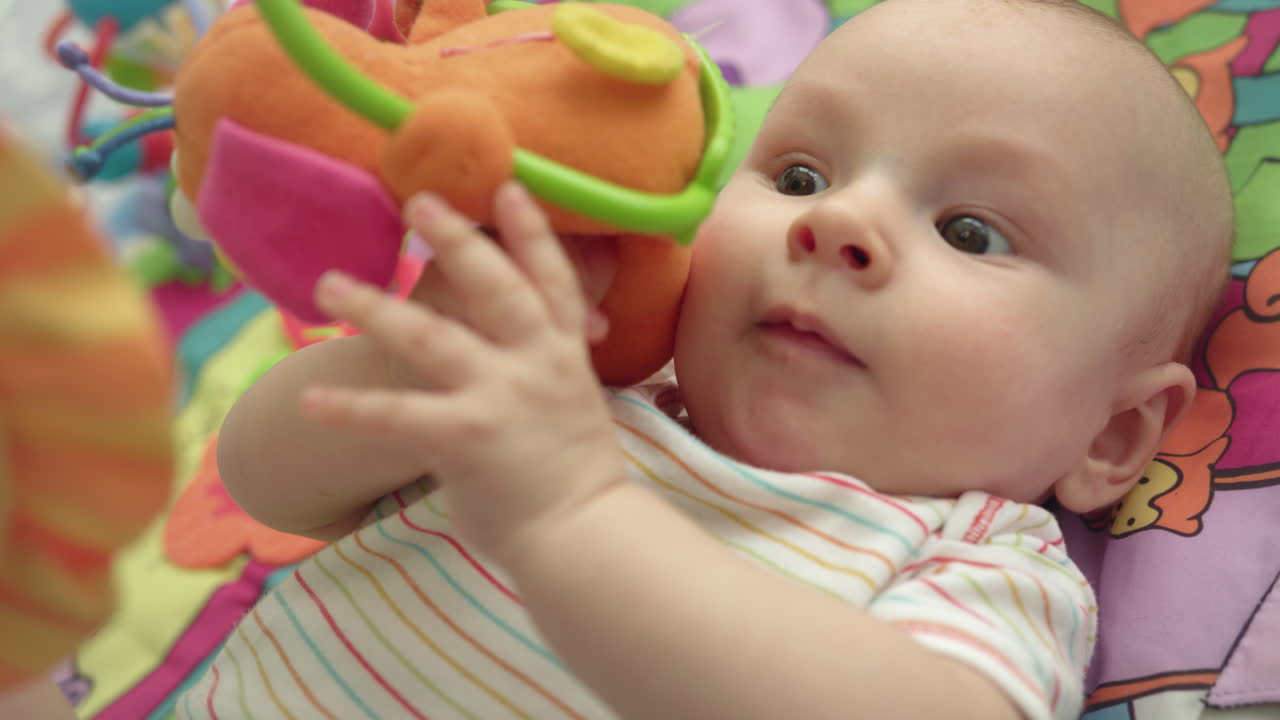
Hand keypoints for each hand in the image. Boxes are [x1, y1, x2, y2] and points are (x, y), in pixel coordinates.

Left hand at [302, 182, 626, 557]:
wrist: (587, 536)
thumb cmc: (578, 481)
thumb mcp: (577, 407)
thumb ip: (550, 372)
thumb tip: (532, 356)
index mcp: (563, 354)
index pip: (551, 279)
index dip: (531, 231)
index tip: (508, 186)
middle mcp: (535, 363)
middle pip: (493, 286)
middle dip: (457, 240)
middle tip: (418, 201)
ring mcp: (501, 395)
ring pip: (430, 337)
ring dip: (376, 305)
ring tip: (328, 283)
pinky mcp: (466, 436)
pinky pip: (396, 416)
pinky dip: (351, 408)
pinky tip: (309, 401)